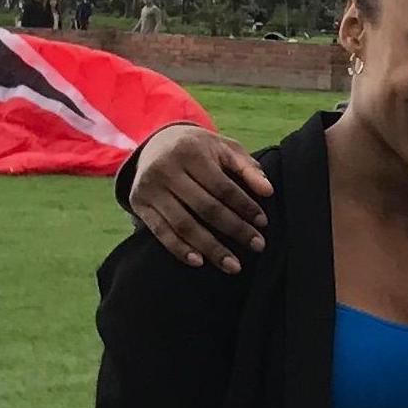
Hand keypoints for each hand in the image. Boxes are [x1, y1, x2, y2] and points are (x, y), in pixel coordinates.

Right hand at [127, 123, 273, 273]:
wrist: (156, 143)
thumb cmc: (200, 149)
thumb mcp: (224, 148)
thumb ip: (248, 168)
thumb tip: (268, 191)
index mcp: (190, 151)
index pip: (222, 186)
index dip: (244, 206)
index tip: (263, 223)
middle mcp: (166, 168)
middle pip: (205, 207)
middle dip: (235, 230)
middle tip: (258, 246)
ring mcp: (149, 188)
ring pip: (183, 225)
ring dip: (211, 248)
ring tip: (233, 265)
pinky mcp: (138, 203)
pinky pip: (161, 232)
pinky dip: (180, 249)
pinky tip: (199, 262)